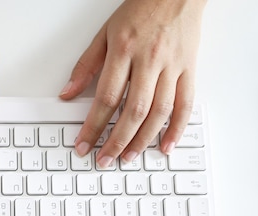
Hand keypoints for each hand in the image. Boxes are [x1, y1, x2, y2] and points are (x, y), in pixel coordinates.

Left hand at [60, 0, 206, 166]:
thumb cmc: (141, 9)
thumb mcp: (105, 32)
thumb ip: (86, 65)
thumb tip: (68, 93)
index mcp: (123, 50)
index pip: (106, 98)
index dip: (93, 126)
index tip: (83, 144)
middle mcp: (149, 61)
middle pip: (132, 111)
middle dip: (116, 141)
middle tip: (104, 159)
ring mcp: (172, 67)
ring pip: (158, 112)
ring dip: (142, 140)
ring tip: (128, 157)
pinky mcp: (189, 70)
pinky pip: (185, 104)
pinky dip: (177, 129)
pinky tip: (166, 145)